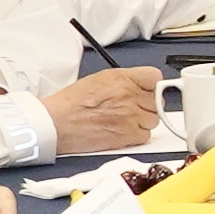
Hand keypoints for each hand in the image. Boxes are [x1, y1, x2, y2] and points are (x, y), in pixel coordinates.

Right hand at [47, 68, 164, 153]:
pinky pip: (146, 136)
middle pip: (157, 101)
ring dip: (143, 121)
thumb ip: (125, 80)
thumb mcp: (100, 79)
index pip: (154, 77)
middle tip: (133, 108)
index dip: (152, 85)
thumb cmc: (72, 103)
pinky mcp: (128, 136)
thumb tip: (142, 85)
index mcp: (122, 78)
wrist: (57, 123)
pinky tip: (123, 131)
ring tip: (125, 120)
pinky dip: (137, 135)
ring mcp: (131, 116)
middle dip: (147, 105)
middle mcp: (130, 96)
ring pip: (153, 119)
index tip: (148, 91)